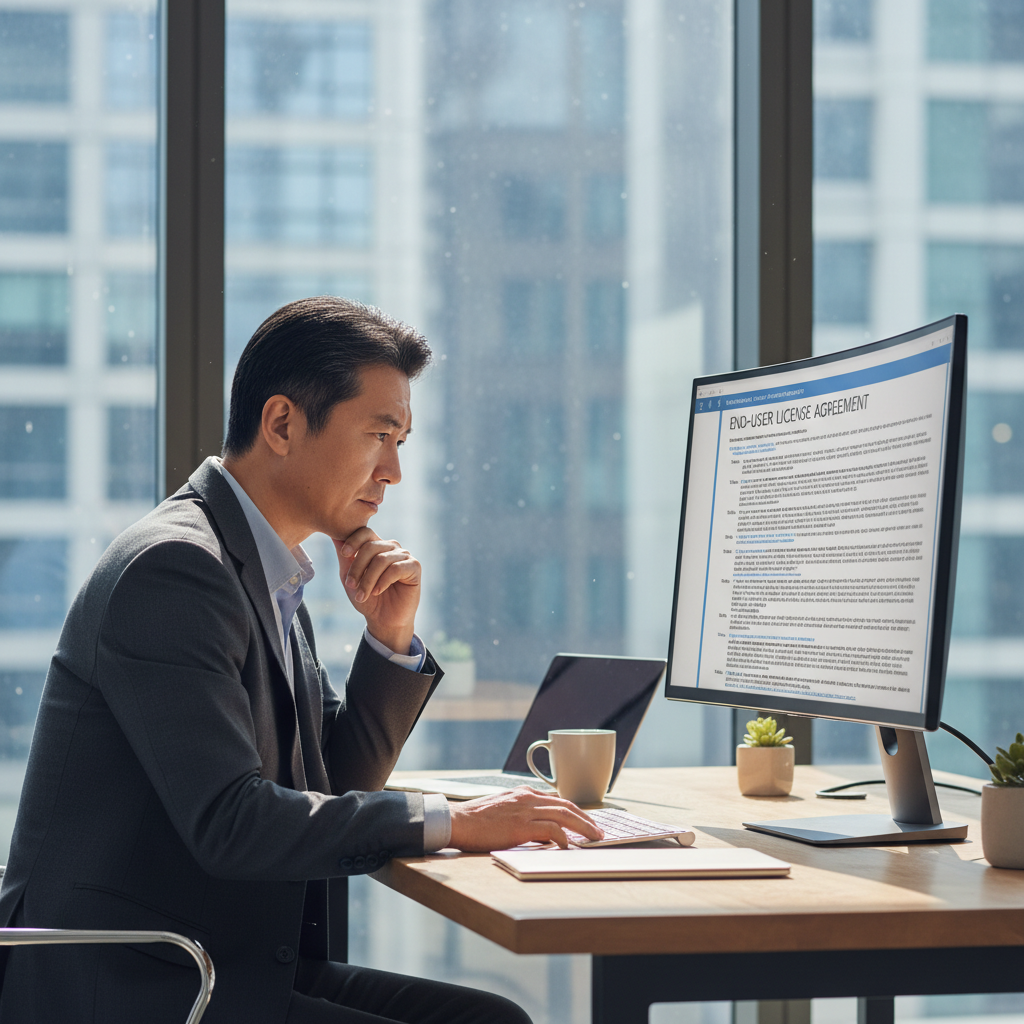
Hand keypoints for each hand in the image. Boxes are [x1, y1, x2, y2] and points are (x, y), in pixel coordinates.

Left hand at [334, 528, 420, 653]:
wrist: (383, 621)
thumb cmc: (367, 599)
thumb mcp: (351, 578)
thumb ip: (345, 557)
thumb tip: (334, 535)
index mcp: (376, 546)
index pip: (365, 532)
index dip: (353, 540)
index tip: (344, 554)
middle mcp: (391, 548)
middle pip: (371, 546)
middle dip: (357, 567)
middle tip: (350, 585)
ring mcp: (404, 556)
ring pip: (381, 559)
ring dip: (368, 579)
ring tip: (362, 595)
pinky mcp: (414, 567)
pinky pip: (396, 568)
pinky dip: (383, 581)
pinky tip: (378, 592)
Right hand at [447, 787, 604, 850]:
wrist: (457, 821)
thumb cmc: (476, 820)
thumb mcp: (504, 810)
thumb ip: (523, 816)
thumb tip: (543, 834)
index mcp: (524, 793)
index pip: (557, 800)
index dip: (576, 811)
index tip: (587, 822)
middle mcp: (527, 798)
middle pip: (566, 805)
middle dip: (586, 819)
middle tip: (599, 832)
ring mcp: (524, 810)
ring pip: (564, 815)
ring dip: (583, 827)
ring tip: (595, 838)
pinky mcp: (520, 826)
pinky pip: (550, 830)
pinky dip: (563, 837)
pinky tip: (568, 846)